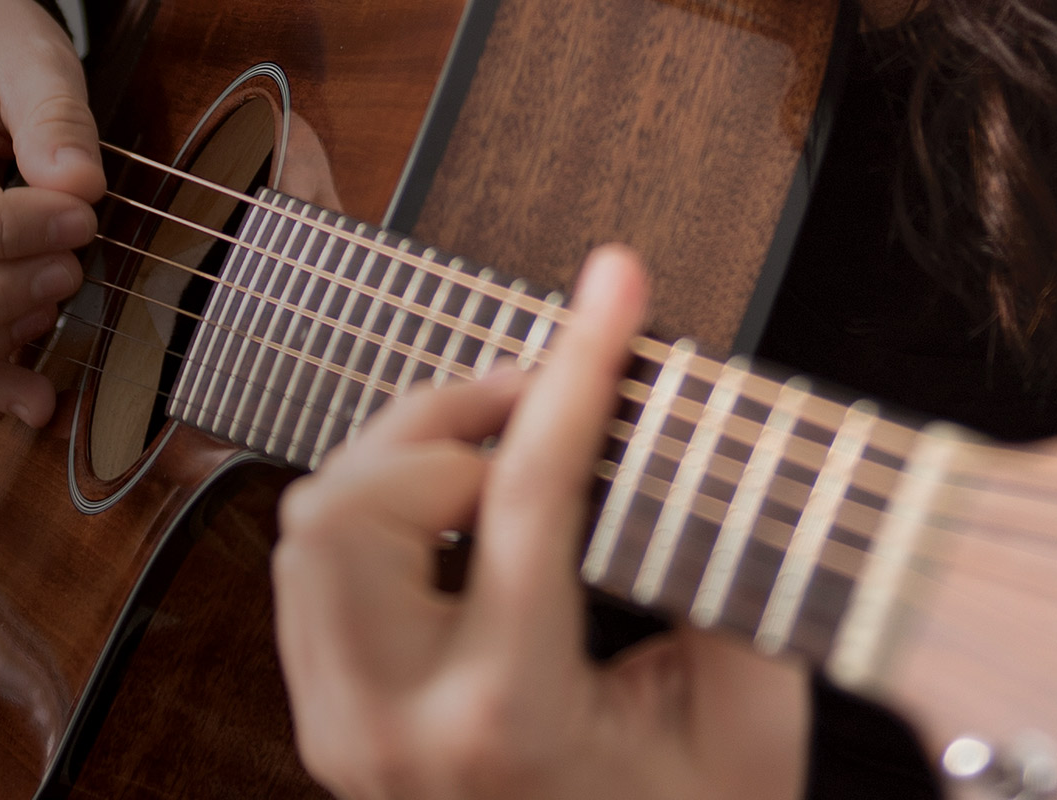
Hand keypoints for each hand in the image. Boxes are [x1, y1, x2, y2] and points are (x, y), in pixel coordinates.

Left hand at [273, 246, 810, 799]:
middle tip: (546, 394)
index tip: (614, 286)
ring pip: (310, 526)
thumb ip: (726, 580)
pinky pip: (310, 574)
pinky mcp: (327, 725)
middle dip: (449, 417)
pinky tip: (464, 512)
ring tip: (508, 447)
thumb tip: (694, 442)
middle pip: (357, 499)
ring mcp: (342, 731)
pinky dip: (380, 512)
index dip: (577, 368)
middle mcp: (393, 725)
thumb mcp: (746, 726)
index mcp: (508, 720)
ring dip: (406, 457)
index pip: (525, 494)